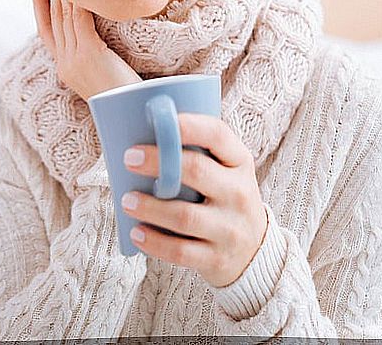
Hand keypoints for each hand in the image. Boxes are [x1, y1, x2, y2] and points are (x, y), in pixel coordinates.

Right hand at [31, 0, 141, 101]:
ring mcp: (74, 59)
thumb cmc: (123, 93)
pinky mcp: (89, 54)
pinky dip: (78, 4)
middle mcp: (64, 63)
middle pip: (51, 20)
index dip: (39, 5)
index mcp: (64, 68)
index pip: (45, 31)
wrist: (131, 111)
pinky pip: (80, 22)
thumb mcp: (101, 71)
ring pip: (63, 18)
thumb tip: (93, 32)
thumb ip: (92, 53)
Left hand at [119, 112, 268, 288]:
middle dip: (158, 162)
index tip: (155, 123)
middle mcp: (239, 193)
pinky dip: (154, 242)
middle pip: (197, 171)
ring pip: (185, 216)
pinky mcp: (216, 259)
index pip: (217, 135)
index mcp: (239, 162)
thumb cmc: (224, 197)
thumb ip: (196, 152)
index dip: (187, 125)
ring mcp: (230, 228)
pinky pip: (181, 252)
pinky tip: (136, 232)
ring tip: (126, 201)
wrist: (254, 250)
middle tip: (128, 159)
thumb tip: (139, 130)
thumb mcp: (225, 171)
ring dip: (150, 207)